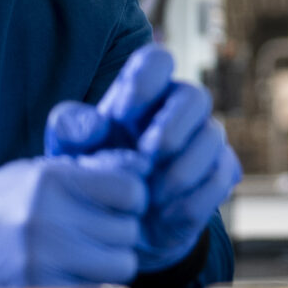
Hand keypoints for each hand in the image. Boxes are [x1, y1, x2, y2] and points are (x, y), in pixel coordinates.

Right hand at [0, 156, 145, 287]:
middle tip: (95, 237)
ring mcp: (40, 262)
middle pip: (129, 233)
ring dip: (111, 266)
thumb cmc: (1, 205)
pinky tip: (74, 281)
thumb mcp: (38, 172)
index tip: (117, 207)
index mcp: (50, 181)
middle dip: (119, 236)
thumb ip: (90, 170)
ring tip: (84, 259)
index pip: (131, 191)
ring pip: (121, 267)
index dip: (131, 200)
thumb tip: (144, 166)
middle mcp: (46, 220)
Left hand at [49, 47, 240, 271]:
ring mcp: (204, 140)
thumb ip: (70, 129)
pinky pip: (219, 178)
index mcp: (142, 92)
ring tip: (148, 198)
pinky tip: (163, 216)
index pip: (157, 61)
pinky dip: (191, 200)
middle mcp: (179, 109)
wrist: (116, 226)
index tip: (121, 116)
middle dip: (171, 129)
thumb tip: (96, 122)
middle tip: (145, 159)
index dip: (145, 82)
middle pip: (195, 96)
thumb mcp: (68, 153)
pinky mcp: (218, 174)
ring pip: (212, 138)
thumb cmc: (92, 175)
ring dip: (180, 171)